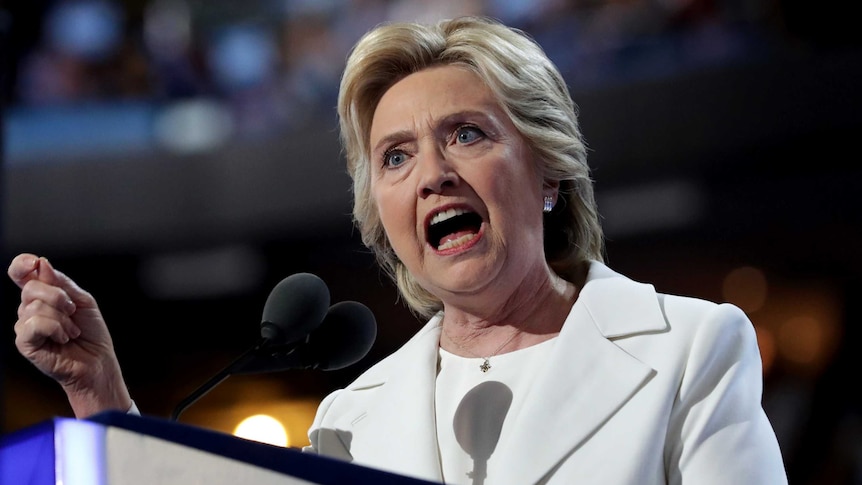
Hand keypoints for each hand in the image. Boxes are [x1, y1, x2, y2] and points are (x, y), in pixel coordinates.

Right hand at [8, 253, 131, 416]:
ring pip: (35, 306)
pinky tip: (63, 338)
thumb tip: (41, 264)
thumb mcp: (82, 301)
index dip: (22, 264)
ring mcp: (24, 326)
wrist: (97, 360)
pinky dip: (56, 328)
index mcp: (41, 295)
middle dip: (59, 297)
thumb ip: (61, 283)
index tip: (34, 263)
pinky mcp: (24, 342)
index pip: (21, 273)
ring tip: (71, 331)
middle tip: (73, 312)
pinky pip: (35, 324)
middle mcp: (28, 309)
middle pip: (31, 287)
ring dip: (63, 318)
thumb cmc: (91, 332)